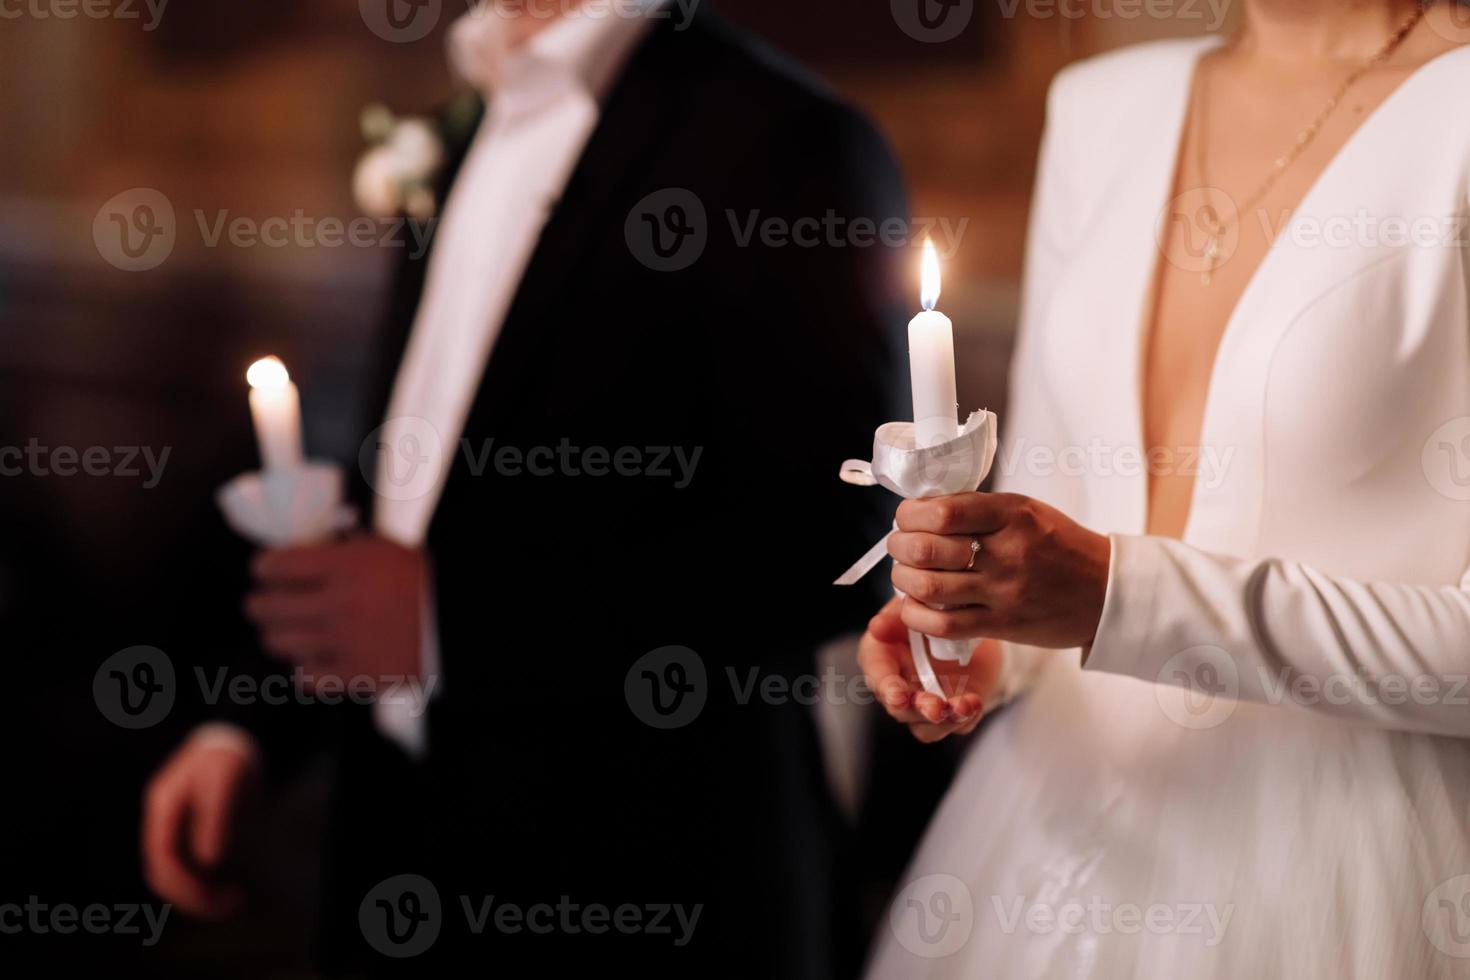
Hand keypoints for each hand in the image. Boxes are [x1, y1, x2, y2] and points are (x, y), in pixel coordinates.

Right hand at [141, 733, 259, 919]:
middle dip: (194, 896)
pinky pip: (188, 869)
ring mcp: (173, 829)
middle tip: (233, 905)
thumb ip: (216, 818)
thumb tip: (210, 861)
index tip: (214, 899)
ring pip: (174, 875)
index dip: (183, 884)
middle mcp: (162, 822)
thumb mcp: (225, 781)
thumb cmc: (228, 758)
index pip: (162, 858)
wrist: (232, 741)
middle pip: (163, 872)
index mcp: (162, 807)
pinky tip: (229, 890)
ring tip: (234, 903)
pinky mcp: (187, 835)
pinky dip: (205, 884)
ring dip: (199, 894)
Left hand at [244, 533, 425, 690]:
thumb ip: (342, 548)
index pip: (277, 565)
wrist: (459, 623)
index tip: (264, 569)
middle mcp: (339, 604)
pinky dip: (304, 667)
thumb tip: (304, 549)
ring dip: (278, 634)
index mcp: (347, 566)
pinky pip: (305, 676)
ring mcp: (345, 642)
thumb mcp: (384, 549)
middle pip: (267, 607)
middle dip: (260, 602)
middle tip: (264, 601)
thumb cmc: (423, 582)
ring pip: (279, 642)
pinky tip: (313, 657)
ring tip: (286, 630)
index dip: (264, 566)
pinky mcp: (356, 674)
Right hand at [858, 598, 1003, 741]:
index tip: (898, 695)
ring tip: (965, 705)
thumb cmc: (932, 612)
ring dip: (944, 720)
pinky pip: (957, 726)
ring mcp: (924, 704)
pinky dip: (967, 717)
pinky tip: (976, 702)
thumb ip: (894, 616)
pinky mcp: (951, 714)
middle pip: (899, 709)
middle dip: (917, 710)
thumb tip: (877, 626)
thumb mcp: (914, 606)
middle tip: (935, 707)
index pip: (877, 677)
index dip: (886, 687)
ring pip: (925, 727)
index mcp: (882, 659)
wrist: (971, 623)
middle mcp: (899, 686)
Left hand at [888, 492, 1109, 648]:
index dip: (910, 514)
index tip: (907, 517)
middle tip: (900, 545)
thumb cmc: (1060, 546)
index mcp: (1011, 515)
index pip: (943, 511)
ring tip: (907, 573)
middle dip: (899, 546)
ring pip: (929, 588)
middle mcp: (1006, 552)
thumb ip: (977, 509)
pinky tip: (916, 605)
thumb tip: (922, 509)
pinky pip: (944, 625)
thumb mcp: (1026, 511)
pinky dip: (918, 615)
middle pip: (926, 549)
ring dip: (904, 579)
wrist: (1106, 591)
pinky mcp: (1002, 625)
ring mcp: (1003, 592)